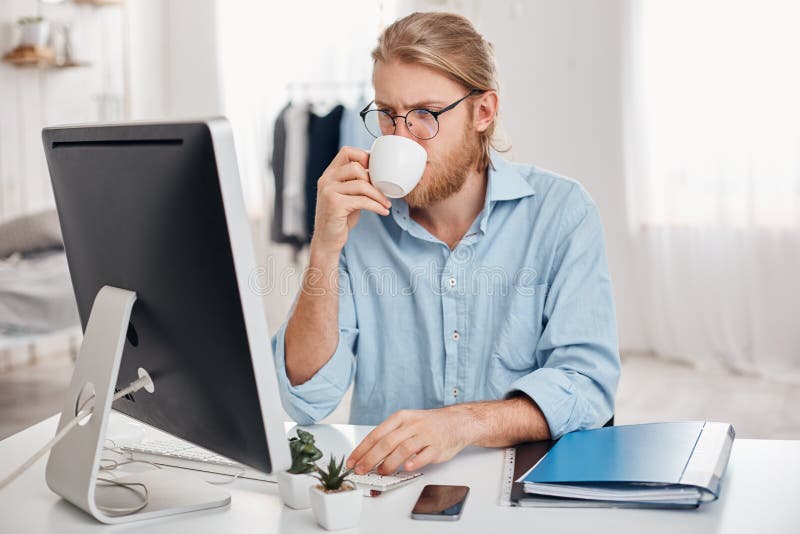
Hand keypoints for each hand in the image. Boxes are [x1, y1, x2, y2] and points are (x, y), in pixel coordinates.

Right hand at [310, 146, 391, 258]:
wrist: (327, 240)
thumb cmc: (341, 218)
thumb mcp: (348, 196)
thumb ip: (357, 183)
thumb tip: (380, 173)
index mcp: (329, 174)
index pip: (347, 152)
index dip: (365, 157)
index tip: (378, 170)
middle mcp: (326, 179)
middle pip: (356, 167)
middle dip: (374, 179)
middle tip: (384, 191)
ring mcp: (328, 191)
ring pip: (361, 184)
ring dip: (378, 195)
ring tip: (386, 203)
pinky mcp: (334, 204)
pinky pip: (362, 201)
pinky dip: (376, 206)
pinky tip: (383, 211)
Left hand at [346, 407, 479, 474]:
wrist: (456, 422)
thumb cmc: (428, 425)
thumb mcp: (407, 422)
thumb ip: (390, 436)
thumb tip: (368, 455)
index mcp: (400, 418)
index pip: (376, 434)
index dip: (362, 449)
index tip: (353, 461)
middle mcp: (411, 425)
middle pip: (386, 443)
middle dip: (370, 459)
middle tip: (361, 470)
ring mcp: (425, 435)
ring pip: (403, 449)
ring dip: (389, 463)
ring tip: (381, 472)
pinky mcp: (437, 446)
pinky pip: (424, 455)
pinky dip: (415, 462)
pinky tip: (407, 468)